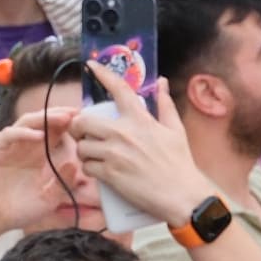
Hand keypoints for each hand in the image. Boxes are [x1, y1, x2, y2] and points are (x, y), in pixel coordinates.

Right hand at [0, 108, 93, 235]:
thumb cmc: (18, 211)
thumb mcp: (48, 199)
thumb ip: (62, 182)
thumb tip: (75, 164)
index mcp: (38, 155)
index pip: (55, 133)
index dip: (69, 125)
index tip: (86, 122)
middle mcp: (23, 146)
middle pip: (42, 123)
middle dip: (60, 116)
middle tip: (77, 113)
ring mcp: (7, 146)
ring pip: (26, 123)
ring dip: (44, 118)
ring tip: (62, 118)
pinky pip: (9, 135)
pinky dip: (24, 133)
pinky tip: (39, 135)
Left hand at [67, 73, 210, 225]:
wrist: (182, 195)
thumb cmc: (179, 163)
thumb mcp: (175, 130)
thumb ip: (165, 104)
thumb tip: (161, 82)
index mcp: (140, 119)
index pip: (119, 89)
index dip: (102, 73)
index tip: (90, 64)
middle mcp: (123, 133)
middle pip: (84, 121)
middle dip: (79, 126)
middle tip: (85, 133)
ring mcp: (115, 154)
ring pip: (82, 146)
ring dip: (84, 150)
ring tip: (95, 155)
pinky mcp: (110, 175)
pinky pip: (87, 166)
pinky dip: (90, 168)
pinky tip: (99, 170)